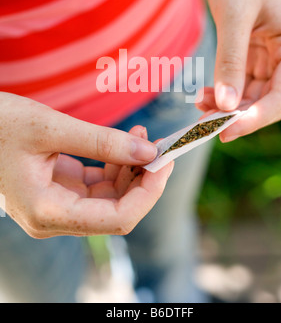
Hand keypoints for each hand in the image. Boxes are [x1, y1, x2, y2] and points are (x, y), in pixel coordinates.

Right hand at [0, 93, 172, 237]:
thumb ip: (102, 141)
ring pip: (110, 197)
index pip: (117, 218)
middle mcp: (54, 217)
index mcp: (48, 212)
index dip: (148, 192)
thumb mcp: (51, 128)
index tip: (165, 160)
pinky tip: (127, 140)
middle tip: (161, 143)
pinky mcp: (61, 189)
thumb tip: (149, 150)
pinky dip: (116, 163)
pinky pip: (98, 183)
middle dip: (144, 178)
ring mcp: (58, 204)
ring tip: (143, 133)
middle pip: (118, 210)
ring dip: (132, 168)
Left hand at [196, 0, 280, 141]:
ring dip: (229, 105)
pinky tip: (203, 95)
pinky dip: (223, 91)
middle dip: (240, 114)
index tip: (228, 130)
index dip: (259, 116)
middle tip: (208, 125)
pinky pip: (240, 81)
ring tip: (201, 108)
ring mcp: (270, 54)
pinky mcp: (252, 53)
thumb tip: (224, 105)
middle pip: (269, 97)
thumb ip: (231, 61)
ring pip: (253, 93)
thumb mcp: (234, 16)